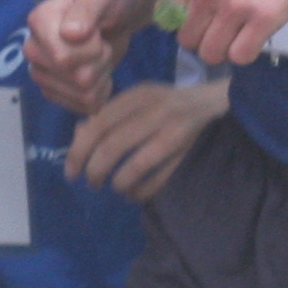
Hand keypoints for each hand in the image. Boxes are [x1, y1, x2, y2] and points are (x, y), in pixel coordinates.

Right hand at [26, 0, 157, 113]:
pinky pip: (85, 106)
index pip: (64, 58)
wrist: (119, 11)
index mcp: (39, 21)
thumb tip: (71, 33)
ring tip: (99, 54)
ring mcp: (43, 73)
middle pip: (77, 79)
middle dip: (100, 61)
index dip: (92, 48)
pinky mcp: (56, 92)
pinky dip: (101, 90)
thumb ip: (88, 8)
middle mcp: (34, 49)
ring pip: (83, 95)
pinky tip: (99, 71)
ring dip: (102, 75)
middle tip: (101, 41)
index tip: (97, 30)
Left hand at [64, 79, 227, 202]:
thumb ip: (108, 115)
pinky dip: (141, 192)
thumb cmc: (169, 104)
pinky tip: (135, 193)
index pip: (99, 124)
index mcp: (139, 95)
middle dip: (95, 171)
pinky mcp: (191, 153)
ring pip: (135, 166)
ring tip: (115, 187)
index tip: (71, 171)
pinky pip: (159, 181)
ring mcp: (177, 133)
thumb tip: (78, 137)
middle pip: (113, 146)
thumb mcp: (139, 100)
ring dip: (118, 183)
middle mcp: (157, 110)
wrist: (217, 104)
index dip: (79, 151)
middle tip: (90, 183)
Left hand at [163, 0, 287, 68]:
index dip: (188, 19)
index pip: (170, 12)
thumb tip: (178, 3)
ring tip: (239, 36)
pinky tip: (255, 38)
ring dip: (224, 51)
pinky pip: (240, 56)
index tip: (204, 19)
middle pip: (188, 39)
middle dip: (204, 40)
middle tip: (224, 31)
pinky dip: (245, 53)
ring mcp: (234, 3)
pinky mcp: (262, 18)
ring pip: (211, 53)